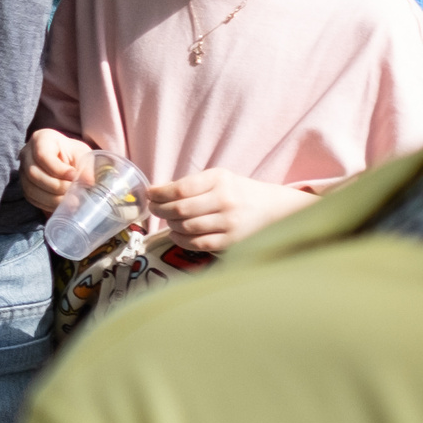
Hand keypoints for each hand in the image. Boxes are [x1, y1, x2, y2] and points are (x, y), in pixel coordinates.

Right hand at [23, 128, 89, 211]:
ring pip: (30, 188)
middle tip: (74, 194)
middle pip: (33, 173)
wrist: (65, 159)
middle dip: (56, 186)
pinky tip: (61, 204)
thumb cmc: (73, 154)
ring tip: (70, 201)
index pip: (42, 156)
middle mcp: (27, 153)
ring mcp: (23, 170)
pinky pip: (31, 198)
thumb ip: (86, 167)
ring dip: (52, 198)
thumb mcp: (82, 154)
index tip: (74, 177)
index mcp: (41, 139)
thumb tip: (88, 182)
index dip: (58, 170)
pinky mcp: (24, 185)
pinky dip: (47, 204)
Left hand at [147, 168, 316, 251]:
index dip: (159, 193)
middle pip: (180, 209)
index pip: (180, 189)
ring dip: (170, 225)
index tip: (150, 194)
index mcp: (219, 179)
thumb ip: (189, 184)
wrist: (272, 208)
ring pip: (186, 227)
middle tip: (154, 209)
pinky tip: (177, 234)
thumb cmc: (238, 191)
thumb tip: (156, 192)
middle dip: (160, 210)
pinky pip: (198, 244)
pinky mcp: (231, 241)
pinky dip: (181, 240)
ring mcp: (229, 223)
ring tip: (168, 220)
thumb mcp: (217, 178)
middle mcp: (225, 200)